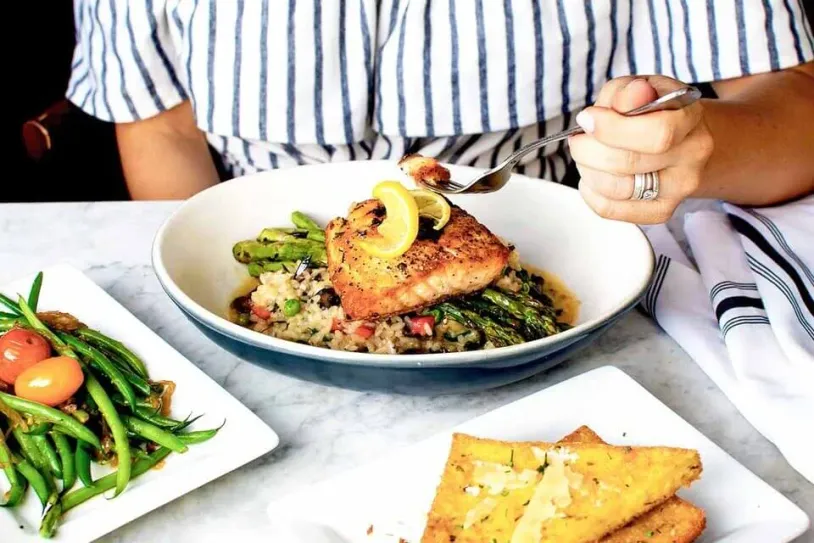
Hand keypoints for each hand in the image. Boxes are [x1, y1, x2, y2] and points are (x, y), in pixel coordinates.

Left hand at [569, 76, 714, 223]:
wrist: (677, 138)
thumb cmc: (651, 110)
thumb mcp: (638, 88)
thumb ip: (629, 92)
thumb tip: (631, 96)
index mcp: (690, 118)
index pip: (657, 133)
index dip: (612, 128)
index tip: (588, 118)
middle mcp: (691, 156)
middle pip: (630, 163)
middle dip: (590, 150)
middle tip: (579, 139)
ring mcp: (679, 188)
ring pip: (618, 190)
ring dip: (588, 171)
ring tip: (586, 156)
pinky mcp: (660, 211)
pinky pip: (611, 209)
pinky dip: (590, 192)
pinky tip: (592, 175)